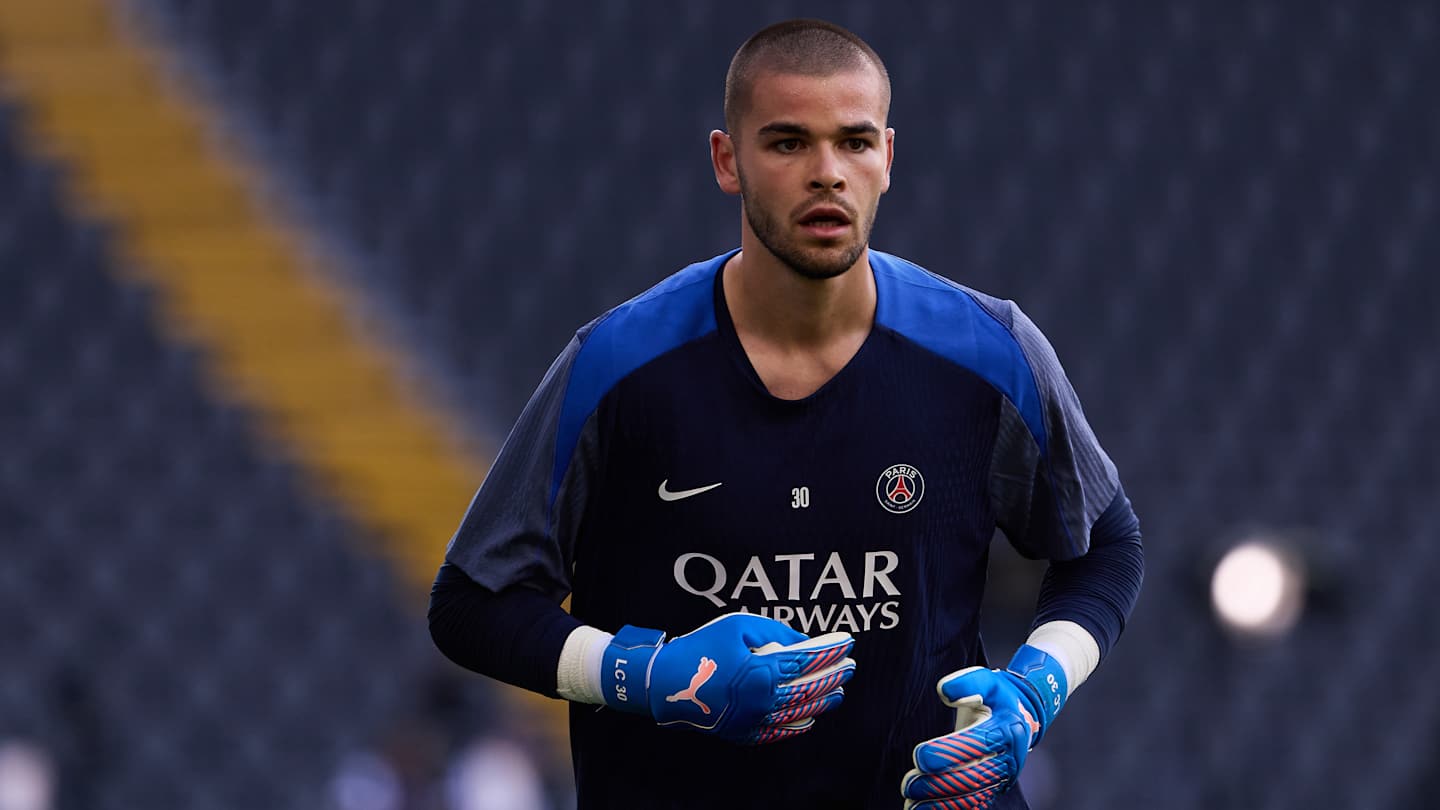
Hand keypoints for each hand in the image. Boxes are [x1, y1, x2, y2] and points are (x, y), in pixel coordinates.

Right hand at [601, 612, 854, 744]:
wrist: (664, 682)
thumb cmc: (701, 648)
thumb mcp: (737, 626)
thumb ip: (774, 633)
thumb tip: (802, 642)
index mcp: (761, 672)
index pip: (807, 662)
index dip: (830, 652)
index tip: (847, 643)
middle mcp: (762, 700)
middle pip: (808, 690)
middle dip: (833, 678)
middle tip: (850, 668)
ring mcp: (753, 720)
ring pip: (798, 713)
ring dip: (822, 703)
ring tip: (838, 693)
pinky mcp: (742, 733)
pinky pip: (778, 732)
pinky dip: (797, 725)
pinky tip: (809, 718)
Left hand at [901, 645, 1065, 808]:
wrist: (1023, 714)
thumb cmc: (997, 696)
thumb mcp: (986, 679)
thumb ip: (965, 682)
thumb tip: (944, 691)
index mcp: (1006, 728)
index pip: (976, 744)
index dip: (947, 753)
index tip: (919, 756)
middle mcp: (1009, 757)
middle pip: (973, 777)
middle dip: (938, 785)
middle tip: (908, 785)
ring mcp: (1004, 775)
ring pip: (974, 796)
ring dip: (942, 804)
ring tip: (913, 805)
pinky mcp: (997, 786)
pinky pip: (976, 803)